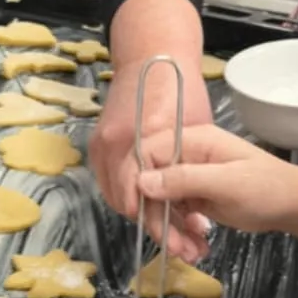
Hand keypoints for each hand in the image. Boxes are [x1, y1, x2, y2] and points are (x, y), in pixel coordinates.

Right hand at [90, 56, 212, 225]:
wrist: (153, 50)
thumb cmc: (178, 86)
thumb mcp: (193, 130)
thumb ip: (184, 170)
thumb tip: (181, 213)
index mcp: (134, 141)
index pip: (136, 196)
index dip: (158, 223)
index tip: (180, 242)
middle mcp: (112, 146)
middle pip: (127, 202)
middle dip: (156, 227)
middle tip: (185, 246)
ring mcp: (105, 145)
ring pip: (121, 196)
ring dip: (149, 215)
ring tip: (181, 232)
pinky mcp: (105, 145)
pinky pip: (116, 182)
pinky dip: (139, 198)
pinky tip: (166, 206)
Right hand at [137, 125, 297, 260]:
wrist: (292, 205)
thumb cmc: (268, 188)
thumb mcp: (228, 183)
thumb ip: (185, 179)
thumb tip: (143, 181)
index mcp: (193, 140)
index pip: (146, 152)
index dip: (134, 179)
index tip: (136, 210)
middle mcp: (186, 155)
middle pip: (150, 183)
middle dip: (157, 218)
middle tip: (173, 246)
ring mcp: (188, 177)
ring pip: (159, 204)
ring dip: (169, 232)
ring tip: (190, 253)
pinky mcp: (193, 197)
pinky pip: (173, 215)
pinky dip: (179, 234)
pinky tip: (195, 248)